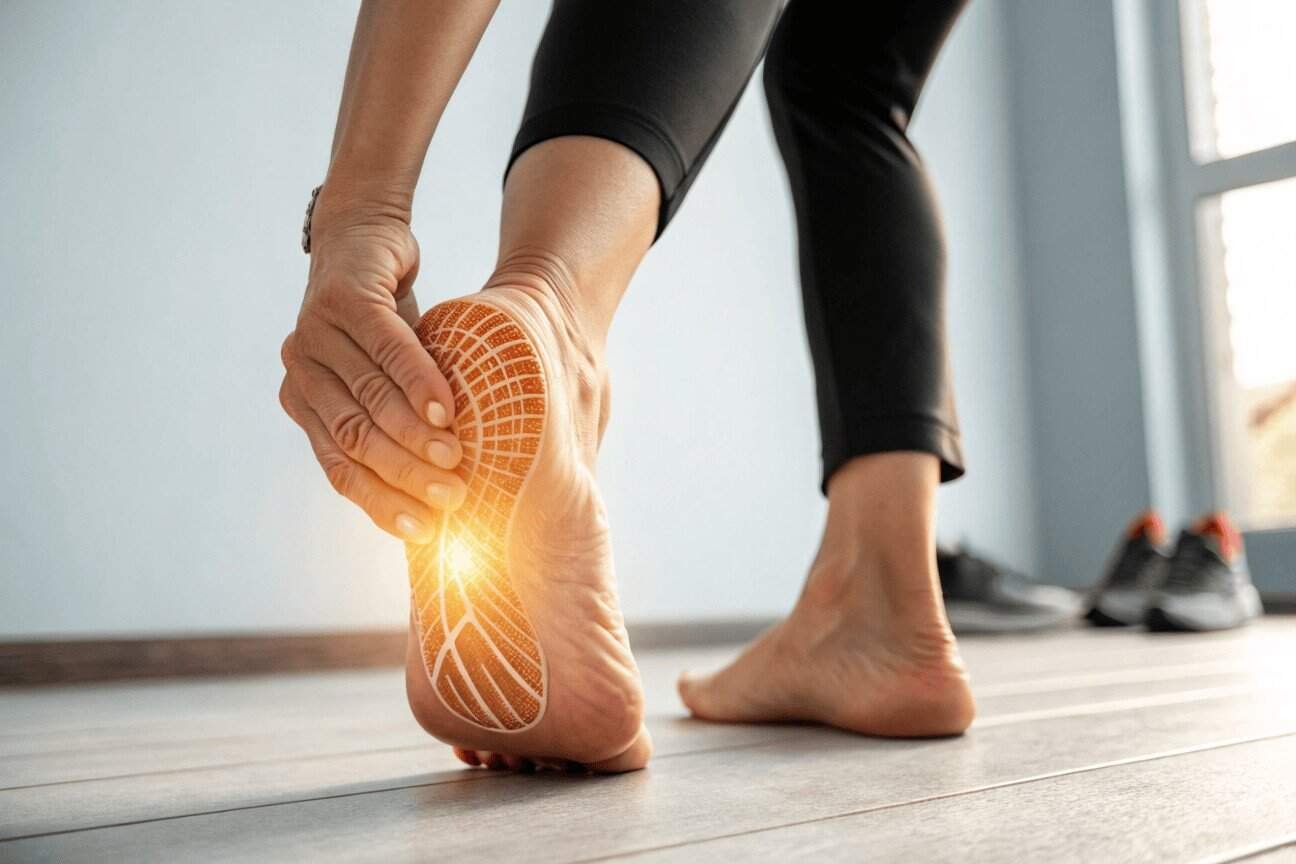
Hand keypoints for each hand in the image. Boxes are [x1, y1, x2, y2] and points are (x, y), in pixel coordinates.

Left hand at [279, 196, 464, 541]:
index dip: (380, 501)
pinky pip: (387, 348)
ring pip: (370, 397)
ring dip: (414, 433)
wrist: (366, 238)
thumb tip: (443, 495)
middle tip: (451, 497)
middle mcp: (300, 372)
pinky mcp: (343, 299)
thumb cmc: (386, 323)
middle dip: (403, 474)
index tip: (423, 530)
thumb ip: (398, 425)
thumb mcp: (388, 379)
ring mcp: (315, 334)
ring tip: (455, 458)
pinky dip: (418, 381)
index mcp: (305, 404)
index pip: (339, 468)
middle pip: (354, 438)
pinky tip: (445, 406)